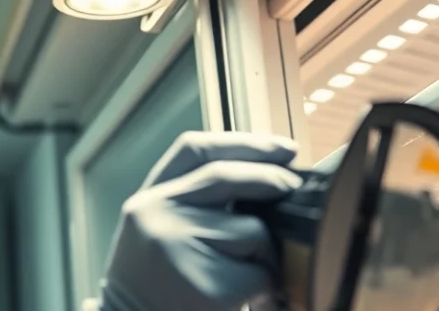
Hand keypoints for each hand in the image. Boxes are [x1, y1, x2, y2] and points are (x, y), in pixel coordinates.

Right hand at [96, 131, 303, 310]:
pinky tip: (244, 301)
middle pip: (226, 178)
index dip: (243, 143)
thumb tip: (266, 177)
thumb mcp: (159, 234)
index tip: (282, 148)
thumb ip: (194, 204)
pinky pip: (260, 274)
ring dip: (263, 255)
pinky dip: (265, 289)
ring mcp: (179, 248)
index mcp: (146, 201)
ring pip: (251, 230)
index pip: (193, 151)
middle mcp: (156, 216)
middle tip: (292, 187)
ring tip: (242, 279)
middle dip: (271, 179)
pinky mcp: (206, 286)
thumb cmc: (155, 288)